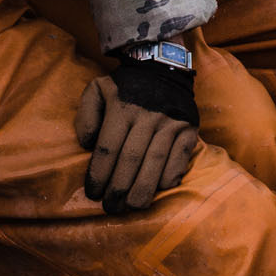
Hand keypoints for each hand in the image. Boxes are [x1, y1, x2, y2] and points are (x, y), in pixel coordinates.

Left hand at [75, 59, 200, 212]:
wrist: (163, 67)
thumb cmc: (125, 87)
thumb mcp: (97, 89)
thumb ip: (85, 115)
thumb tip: (86, 144)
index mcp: (122, 108)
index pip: (108, 148)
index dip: (98, 174)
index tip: (93, 193)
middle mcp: (147, 116)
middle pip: (131, 160)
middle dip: (118, 189)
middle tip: (111, 208)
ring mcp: (170, 122)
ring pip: (155, 163)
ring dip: (143, 190)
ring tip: (132, 207)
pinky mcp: (189, 128)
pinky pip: (179, 159)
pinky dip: (169, 177)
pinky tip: (158, 190)